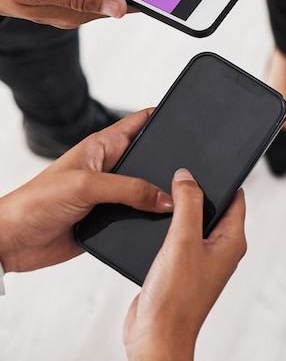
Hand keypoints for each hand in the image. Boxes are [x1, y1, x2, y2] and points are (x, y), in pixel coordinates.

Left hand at [0, 110, 172, 272]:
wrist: (12, 242)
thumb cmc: (34, 203)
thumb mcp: (85, 186)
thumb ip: (129, 189)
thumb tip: (165, 197)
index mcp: (102, 146)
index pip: (140, 122)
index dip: (162, 117)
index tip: (186, 117)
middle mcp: (110, 168)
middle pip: (150, 159)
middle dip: (169, 163)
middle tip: (192, 169)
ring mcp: (112, 194)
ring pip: (149, 190)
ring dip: (161, 196)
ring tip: (180, 198)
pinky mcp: (111, 219)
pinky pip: (140, 216)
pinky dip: (151, 219)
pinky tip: (163, 222)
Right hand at [123, 169, 245, 360]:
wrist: (155, 337)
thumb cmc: (176, 298)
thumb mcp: (183, 241)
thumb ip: (188, 204)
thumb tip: (187, 177)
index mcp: (231, 240)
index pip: (235, 198)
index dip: (224, 178)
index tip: (209, 162)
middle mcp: (219, 248)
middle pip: (212, 207)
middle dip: (197, 191)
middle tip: (180, 174)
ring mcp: (200, 258)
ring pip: (192, 221)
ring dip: (179, 209)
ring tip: (164, 194)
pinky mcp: (180, 266)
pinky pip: (177, 237)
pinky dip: (167, 227)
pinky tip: (153, 220)